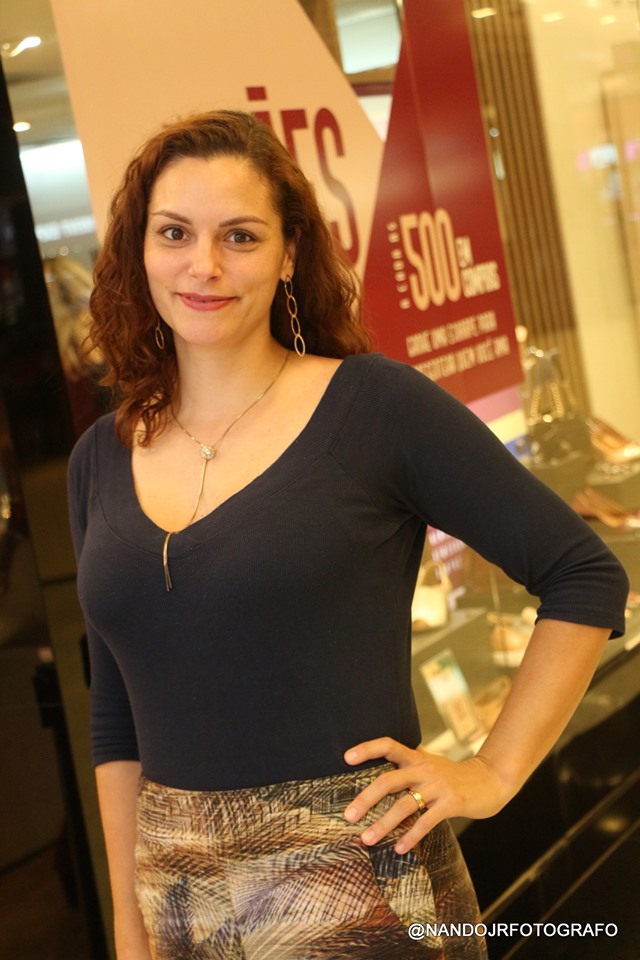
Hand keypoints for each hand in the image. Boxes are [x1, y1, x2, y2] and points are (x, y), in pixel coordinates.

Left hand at [343, 737, 509, 852]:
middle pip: (388, 780)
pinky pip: (426, 821)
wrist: (490, 780)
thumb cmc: (453, 777)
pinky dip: (411, 836)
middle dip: (366, 798)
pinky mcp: (451, 802)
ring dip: (383, 824)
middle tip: (348, 816)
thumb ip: (408, 770)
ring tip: (367, 839)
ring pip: (404, 804)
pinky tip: (399, 848)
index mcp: (416, 758)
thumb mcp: (430, 766)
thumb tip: (377, 785)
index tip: (346, 758)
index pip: (388, 745)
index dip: (367, 749)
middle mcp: (424, 768)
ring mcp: (438, 785)